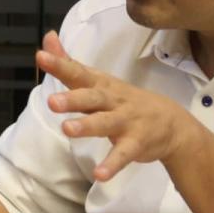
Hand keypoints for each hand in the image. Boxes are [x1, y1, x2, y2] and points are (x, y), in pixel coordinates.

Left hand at [37, 30, 198, 182]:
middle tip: (51, 101)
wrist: (172, 123)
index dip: (60, 64)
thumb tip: (47, 37)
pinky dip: (112, 164)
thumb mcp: (98, 80)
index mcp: (101, 85)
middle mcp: (113, 100)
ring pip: (106, 123)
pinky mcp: (137, 143)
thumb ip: (70, 63)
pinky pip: (123, 154)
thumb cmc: (123, 100)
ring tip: (67, 129)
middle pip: (92, 97)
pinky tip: (100, 175)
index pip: (78, 72)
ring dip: (87, 126)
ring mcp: (126, 121)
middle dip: (73, 99)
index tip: (41, 56)